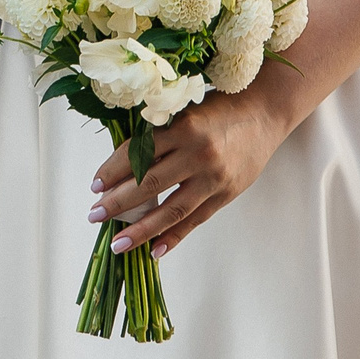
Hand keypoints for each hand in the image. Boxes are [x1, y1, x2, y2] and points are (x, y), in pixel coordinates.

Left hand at [87, 89, 293, 258]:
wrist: (265, 112)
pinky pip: (195, 220)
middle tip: (93, 214)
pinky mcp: (226, 194)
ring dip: (141, 230)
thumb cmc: (219, 107)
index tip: (94, 185)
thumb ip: (158, 133)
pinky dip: (174, 237)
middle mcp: (198, 154)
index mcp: (183, 127)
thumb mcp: (185, 110)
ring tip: (117, 244)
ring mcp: (213, 178)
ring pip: (171, 210)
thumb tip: (121, 162)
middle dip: (117, 202)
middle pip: (149, 184)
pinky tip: (154, 251)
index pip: (138, 153)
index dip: (113, 170)